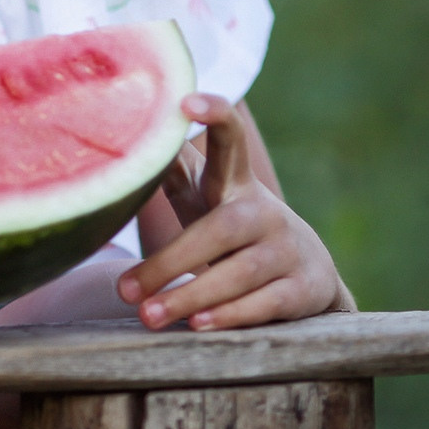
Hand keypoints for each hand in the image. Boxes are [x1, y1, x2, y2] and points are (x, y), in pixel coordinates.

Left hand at [116, 94, 353, 331]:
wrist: (309, 275)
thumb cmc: (234, 230)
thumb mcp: (207, 198)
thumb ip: (172, 170)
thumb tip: (120, 134)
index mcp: (237, 184)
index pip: (230, 140)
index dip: (215, 114)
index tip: (185, 102)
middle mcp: (265, 212)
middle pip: (221, 227)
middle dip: (171, 260)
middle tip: (125, 289)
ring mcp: (288, 250)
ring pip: (241, 272)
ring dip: (193, 295)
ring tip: (150, 315)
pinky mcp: (303, 289)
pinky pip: (267, 303)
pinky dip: (232, 316)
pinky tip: (199, 326)